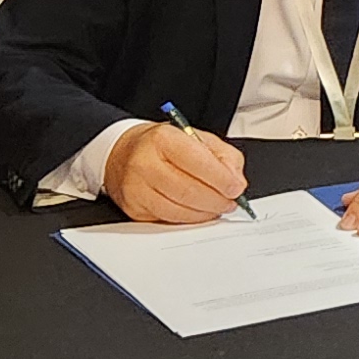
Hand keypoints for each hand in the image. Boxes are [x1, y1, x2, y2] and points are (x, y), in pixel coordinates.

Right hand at [103, 122, 247, 223]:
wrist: (123, 152)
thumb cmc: (162, 145)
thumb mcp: (196, 138)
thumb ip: (223, 156)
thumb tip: (236, 182)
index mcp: (163, 138)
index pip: (197, 162)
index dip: (221, 179)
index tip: (236, 188)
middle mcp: (145, 163)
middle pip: (189, 190)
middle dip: (217, 200)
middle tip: (231, 202)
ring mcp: (136, 188)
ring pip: (179, 210)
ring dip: (206, 213)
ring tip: (218, 207)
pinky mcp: (134, 208)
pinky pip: (169, 220)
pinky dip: (190, 219)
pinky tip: (199, 212)